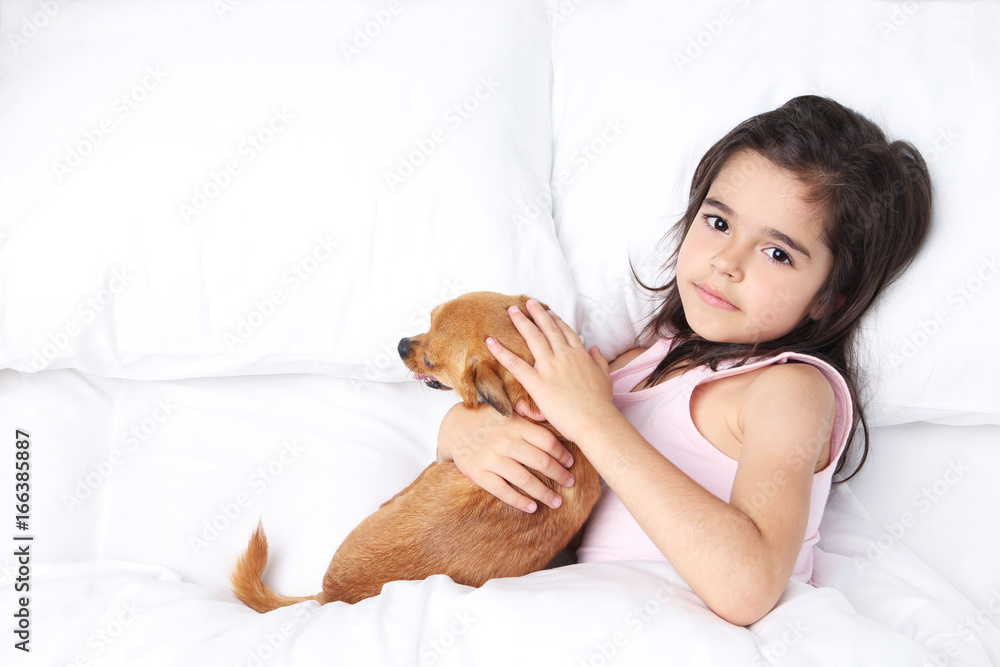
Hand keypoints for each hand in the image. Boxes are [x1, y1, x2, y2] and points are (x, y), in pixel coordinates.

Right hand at [437, 401, 574, 512]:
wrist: (453, 428)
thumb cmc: (487, 419)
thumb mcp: (506, 408)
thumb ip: (527, 409)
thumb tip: (546, 414)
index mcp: (516, 425)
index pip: (547, 441)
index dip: (562, 454)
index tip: (571, 463)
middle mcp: (505, 441)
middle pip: (541, 462)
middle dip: (559, 475)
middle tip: (570, 483)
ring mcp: (492, 459)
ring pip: (525, 480)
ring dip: (544, 493)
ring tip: (556, 501)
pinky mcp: (479, 473)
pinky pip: (504, 491)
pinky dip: (520, 501)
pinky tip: (532, 507)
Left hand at [485, 299, 615, 445]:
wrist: (595, 421)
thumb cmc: (601, 404)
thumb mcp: (605, 377)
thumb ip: (599, 360)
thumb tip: (594, 347)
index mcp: (580, 355)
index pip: (566, 332)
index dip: (556, 321)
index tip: (548, 312)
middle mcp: (564, 356)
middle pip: (548, 329)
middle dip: (537, 313)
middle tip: (527, 302)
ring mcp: (549, 367)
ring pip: (533, 338)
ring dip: (521, 322)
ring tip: (511, 310)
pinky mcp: (537, 382)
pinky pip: (515, 364)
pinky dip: (501, 351)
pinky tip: (490, 341)